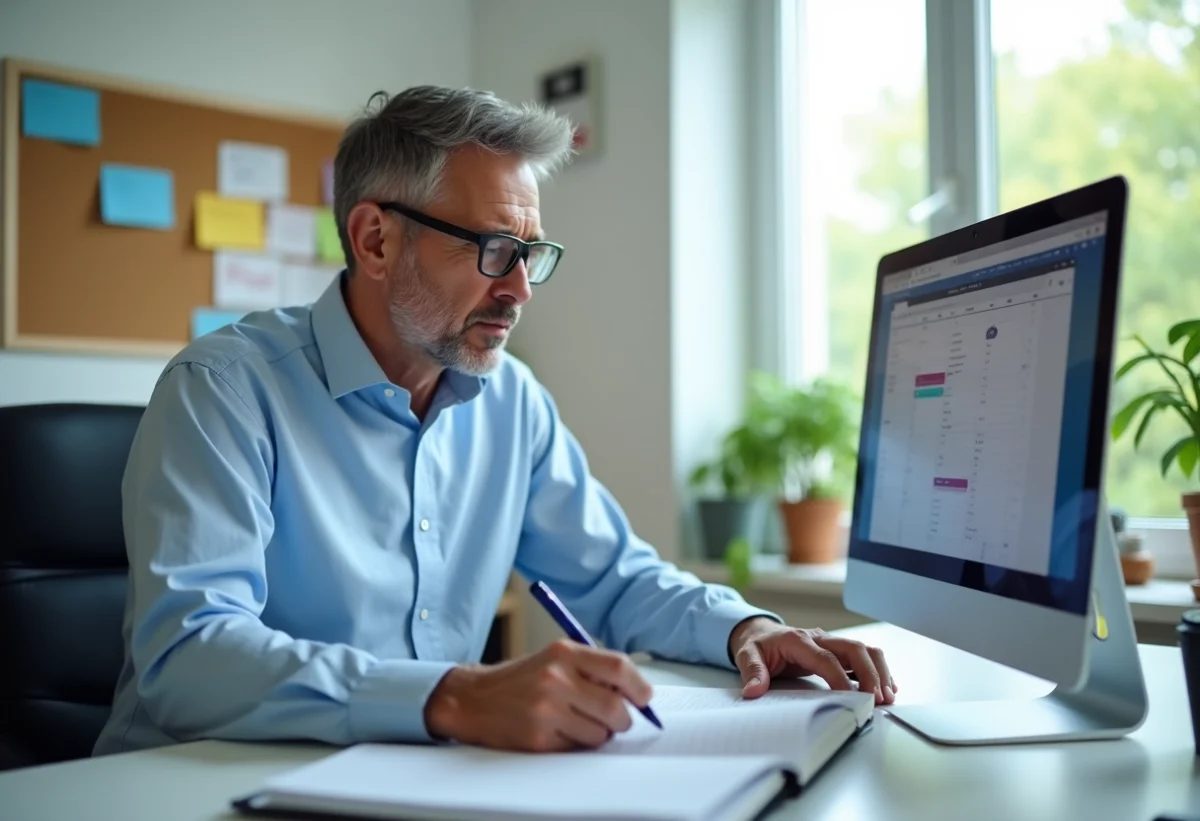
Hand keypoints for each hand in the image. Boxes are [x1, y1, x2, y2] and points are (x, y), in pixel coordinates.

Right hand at [424, 638, 652, 751]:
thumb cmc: (521, 679)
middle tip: (615, 719)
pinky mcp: (538, 737)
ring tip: (577, 722)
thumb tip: (635, 693)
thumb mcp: (556, 659)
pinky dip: (576, 744)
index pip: (619, 668)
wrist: (473, 698)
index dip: (639, 687)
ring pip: (600, 733)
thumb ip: (593, 670)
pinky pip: (578, 748)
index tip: (644, 699)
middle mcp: (556, 677)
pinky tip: (558, 731)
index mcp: (564, 652)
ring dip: (598, 734)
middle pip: (615, 707)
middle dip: (622, 719)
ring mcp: (546, 709)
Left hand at [728, 617, 896, 705]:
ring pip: (863, 650)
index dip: (840, 678)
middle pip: (853, 649)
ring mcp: (830, 643)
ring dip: (879, 671)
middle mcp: (819, 638)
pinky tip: (887, 688)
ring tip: (888, 696)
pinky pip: (863, 657)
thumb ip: (752, 672)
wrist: (759, 632)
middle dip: (870, 673)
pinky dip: (877, 670)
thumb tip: (753, 691)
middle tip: (878, 699)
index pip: (826, 658)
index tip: (851, 697)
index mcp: (798, 640)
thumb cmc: (757, 645)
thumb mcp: (747, 655)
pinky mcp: (836, 651)